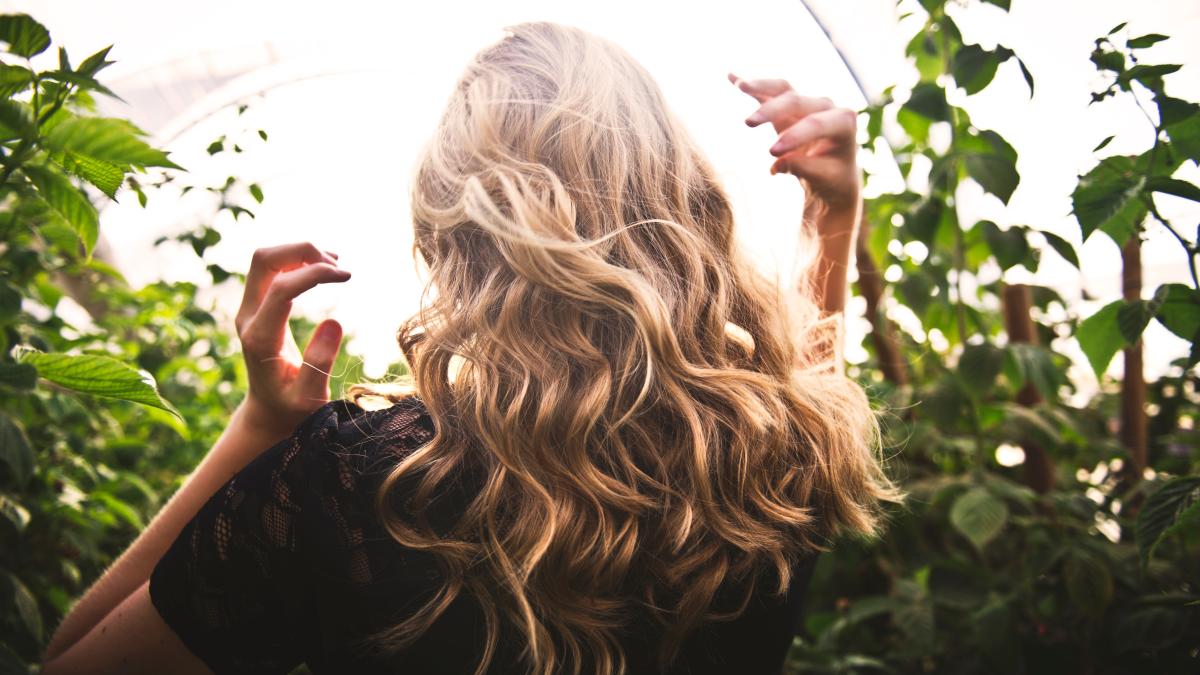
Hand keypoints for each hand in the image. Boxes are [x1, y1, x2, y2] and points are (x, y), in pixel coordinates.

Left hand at [234, 242, 350, 437]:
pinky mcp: (257, 306)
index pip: (281, 288)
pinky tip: (323, 268)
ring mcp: (249, 310)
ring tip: (335, 266)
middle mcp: (248, 318)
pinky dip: (296, 260)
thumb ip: (319, 362)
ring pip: (266, 260)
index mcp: (260, 339)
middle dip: (302, 251)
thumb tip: (334, 322)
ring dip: (299, 253)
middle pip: (263, 260)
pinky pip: (271, 269)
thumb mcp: (310, 397)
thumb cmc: (292, 409)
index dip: (314, 273)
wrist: (268, 411)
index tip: (346, 276)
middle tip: (338, 266)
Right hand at [729, 73, 861, 218]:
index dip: (793, 135)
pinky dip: (753, 86)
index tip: (771, 153)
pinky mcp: (789, 105)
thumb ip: (804, 168)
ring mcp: (807, 103)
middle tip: (748, 123)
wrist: (832, 174)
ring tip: (740, 86)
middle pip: (796, 101)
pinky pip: (770, 92)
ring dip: (761, 86)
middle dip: (772, 111)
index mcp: (843, 122)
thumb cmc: (832, 177)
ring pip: (783, 89)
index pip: (816, 124)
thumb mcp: (823, 178)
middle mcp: (826, 106)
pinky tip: (731, 77)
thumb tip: (777, 165)